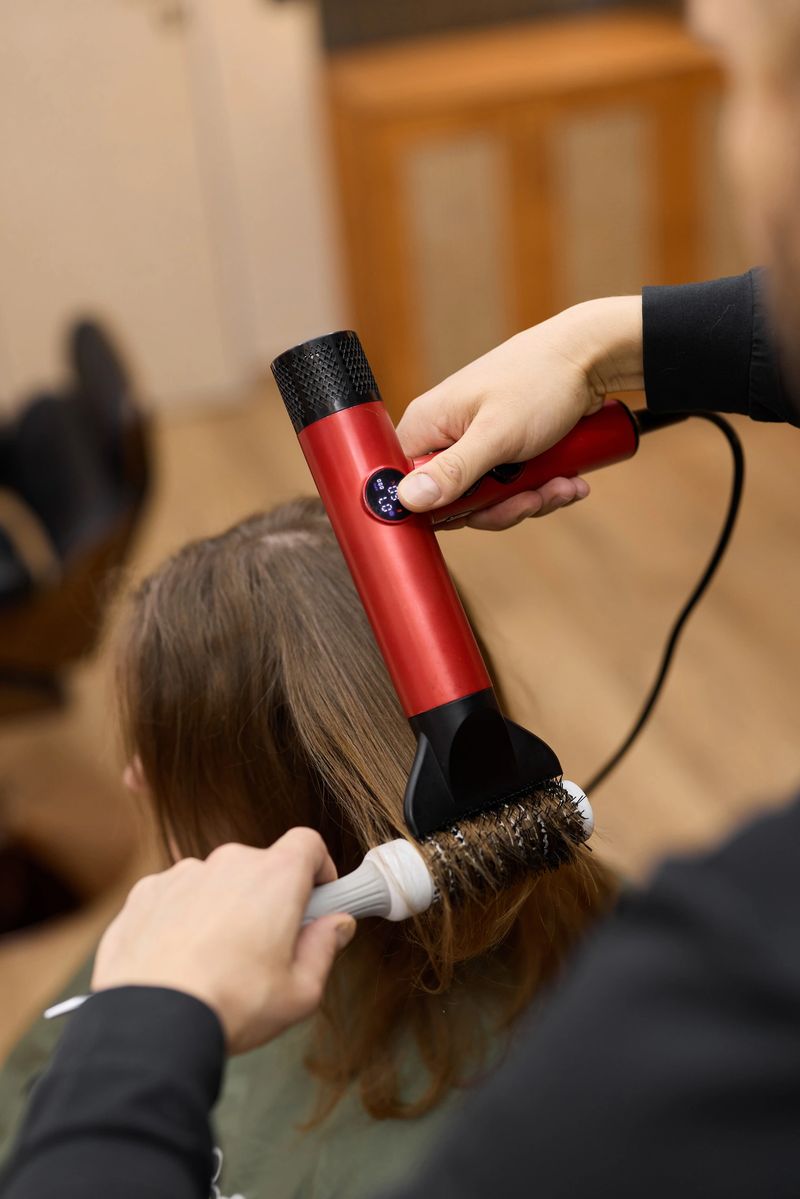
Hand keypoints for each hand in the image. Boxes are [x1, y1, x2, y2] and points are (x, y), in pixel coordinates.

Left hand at [92, 829, 355, 1053]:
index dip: (318, 868)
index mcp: (275, 877)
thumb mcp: (300, 992)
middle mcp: (229, 862)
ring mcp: (184, 873)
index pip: (308, 844)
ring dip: (223, 907)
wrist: (151, 1022)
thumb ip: (325, 948)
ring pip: (217, 882)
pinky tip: (179, 959)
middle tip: (266, 948)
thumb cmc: (231, 1006)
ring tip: (215, 962)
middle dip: (268, 898)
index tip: (317, 898)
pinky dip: (182, 918)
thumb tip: (338, 925)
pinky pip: (176, 896)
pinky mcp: (146, 892)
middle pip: (261, 866)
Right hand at [396, 296, 642, 529]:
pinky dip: (542, 489)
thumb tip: (405, 500)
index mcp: (428, 425)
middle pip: (454, 500)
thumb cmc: (540, 382)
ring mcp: (477, 443)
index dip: (435, 509)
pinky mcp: (506, 450)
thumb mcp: (496, 434)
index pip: (406, 485)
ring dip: (529, 500)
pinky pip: (513, 487)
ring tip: (563, 485)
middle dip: (500, 507)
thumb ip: (453, 471)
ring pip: (490, 498)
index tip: (474, 513)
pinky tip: (568, 481)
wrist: (591, 356)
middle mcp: (447, 435)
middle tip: (533, 499)